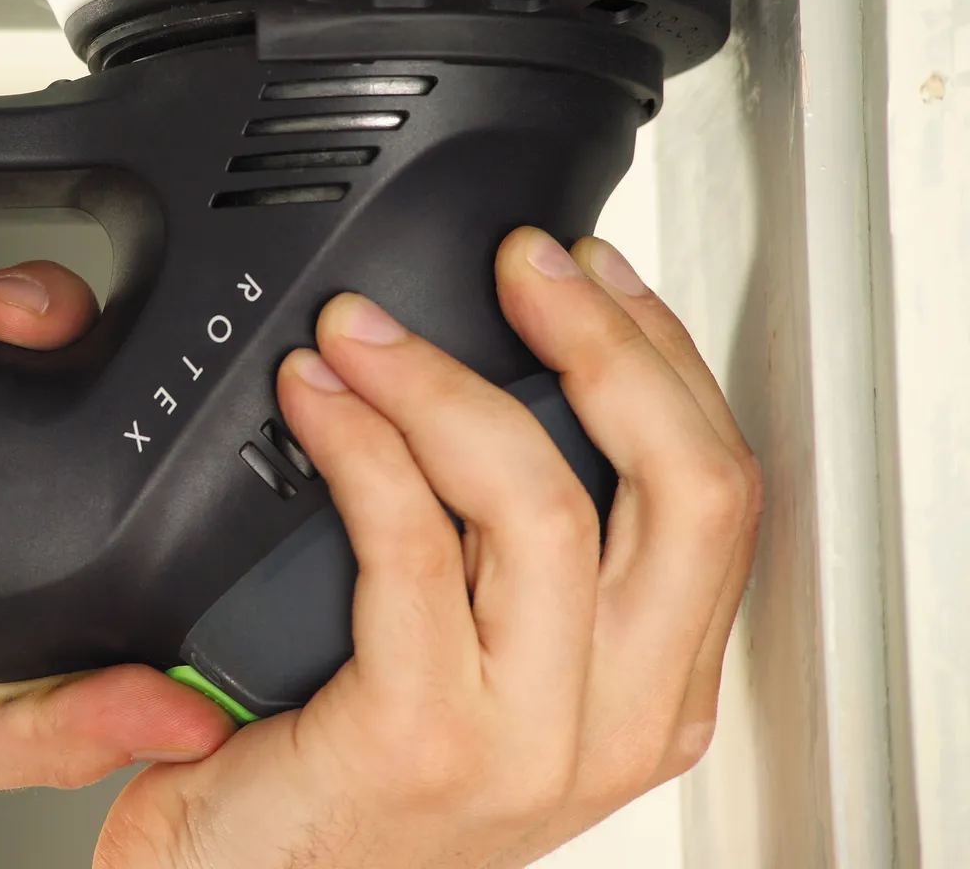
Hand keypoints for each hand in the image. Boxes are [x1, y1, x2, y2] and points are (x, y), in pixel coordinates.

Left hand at [96, 229, 760, 868]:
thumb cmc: (358, 769)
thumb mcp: (484, 653)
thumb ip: (514, 549)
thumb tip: (507, 376)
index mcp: (651, 686)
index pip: (717, 491)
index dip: (664, 358)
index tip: (593, 273)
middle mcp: (617, 717)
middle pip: (685, 486)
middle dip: (606, 342)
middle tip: (522, 266)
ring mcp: (527, 738)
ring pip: (543, 502)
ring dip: (448, 382)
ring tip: (365, 330)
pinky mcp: (420, 739)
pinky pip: (410, 545)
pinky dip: (362, 445)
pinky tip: (317, 398)